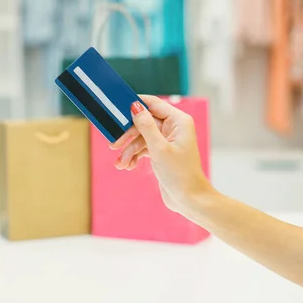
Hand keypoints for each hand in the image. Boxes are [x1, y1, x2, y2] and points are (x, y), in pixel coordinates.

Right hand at [111, 95, 210, 214]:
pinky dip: (134, 156)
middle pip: (143, 122)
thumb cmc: (179, 173)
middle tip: (113, 144)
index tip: (117, 108)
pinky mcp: (162, 152)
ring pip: (141, 137)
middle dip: (128, 135)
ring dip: (129, 150)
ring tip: (120, 164)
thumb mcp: (159, 148)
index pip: (153, 104)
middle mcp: (174, 127)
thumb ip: (145, 126)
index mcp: (178, 121)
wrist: (189, 199)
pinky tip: (128, 166)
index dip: (135, 105)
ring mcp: (167, 140)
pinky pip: (144, 148)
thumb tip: (135, 106)